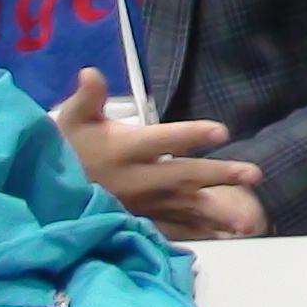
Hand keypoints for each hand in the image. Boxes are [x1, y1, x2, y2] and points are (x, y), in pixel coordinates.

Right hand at [51, 71, 269, 236]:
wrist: (52, 193)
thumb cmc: (70, 149)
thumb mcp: (72, 119)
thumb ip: (87, 97)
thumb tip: (90, 71)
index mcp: (124, 149)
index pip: (163, 139)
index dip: (191, 134)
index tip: (222, 130)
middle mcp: (138, 179)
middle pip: (184, 176)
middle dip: (220, 175)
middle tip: (254, 173)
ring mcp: (143, 204)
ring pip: (186, 207)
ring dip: (219, 211)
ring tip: (249, 220)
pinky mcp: (144, 221)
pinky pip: (177, 228)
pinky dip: (203, 232)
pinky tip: (229, 234)